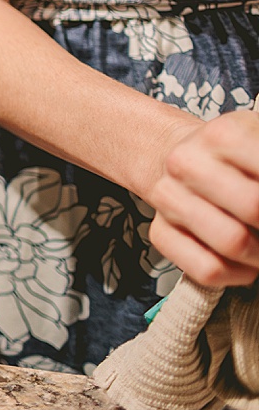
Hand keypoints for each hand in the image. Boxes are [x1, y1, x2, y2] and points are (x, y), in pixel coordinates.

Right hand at [148, 110, 258, 286]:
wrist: (181, 158)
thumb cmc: (236, 156)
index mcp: (221, 135)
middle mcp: (187, 163)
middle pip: (254, 208)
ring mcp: (169, 198)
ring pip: (232, 243)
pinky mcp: (159, 231)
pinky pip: (208, 269)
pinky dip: (240, 275)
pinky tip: (250, 263)